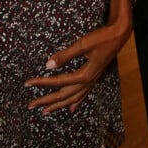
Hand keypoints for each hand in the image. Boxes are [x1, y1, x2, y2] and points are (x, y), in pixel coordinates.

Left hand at [24, 0, 132, 114]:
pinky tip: (71, 108)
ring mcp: (91, 81)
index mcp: (84, 75)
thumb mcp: (83, 44)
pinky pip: (83, 95)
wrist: (119, 35)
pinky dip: (75, 103)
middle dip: (46, 101)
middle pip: (63, 95)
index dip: (41, 83)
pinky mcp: (94, 77)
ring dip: (58, 105)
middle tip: (30, 105)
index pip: (57, 82)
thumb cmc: (102, 38)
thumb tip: (48, 65)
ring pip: (72, 98)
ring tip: (45, 112)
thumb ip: (65, 55)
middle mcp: (87, 82)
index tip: (28, 83)